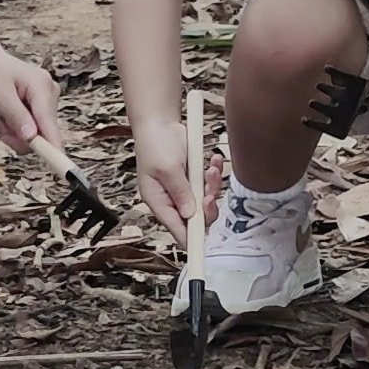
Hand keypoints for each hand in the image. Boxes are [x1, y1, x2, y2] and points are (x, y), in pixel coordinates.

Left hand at [0, 50, 63, 151]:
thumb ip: (16, 116)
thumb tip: (32, 137)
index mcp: (42, 88)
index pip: (50, 124)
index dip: (53, 147)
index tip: (59, 166)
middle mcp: (50, 93)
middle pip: (44, 133)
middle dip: (19, 136)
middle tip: (0, 126)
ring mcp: (47, 99)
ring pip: (37, 133)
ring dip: (15, 132)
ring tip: (0, 116)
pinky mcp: (41, 105)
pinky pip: (33, 127)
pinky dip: (17, 127)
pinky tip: (6, 115)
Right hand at [134, 118, 224, 240]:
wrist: (159, 121)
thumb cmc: (154, 143)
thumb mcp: (167, 169)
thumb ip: (180, 192)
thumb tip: (190, 215)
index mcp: (157, 201)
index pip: (176, 229)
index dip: (191, 239)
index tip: (204, 246)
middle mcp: (170, 199)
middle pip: (195, 218)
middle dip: (207, 206)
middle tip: (209, 193)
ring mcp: (182, 190)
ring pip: (204, 201)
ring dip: (211, 186)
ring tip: (211, 169)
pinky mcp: (192, 179)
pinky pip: (207, 185)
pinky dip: (213, 175)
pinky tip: (213, 161)